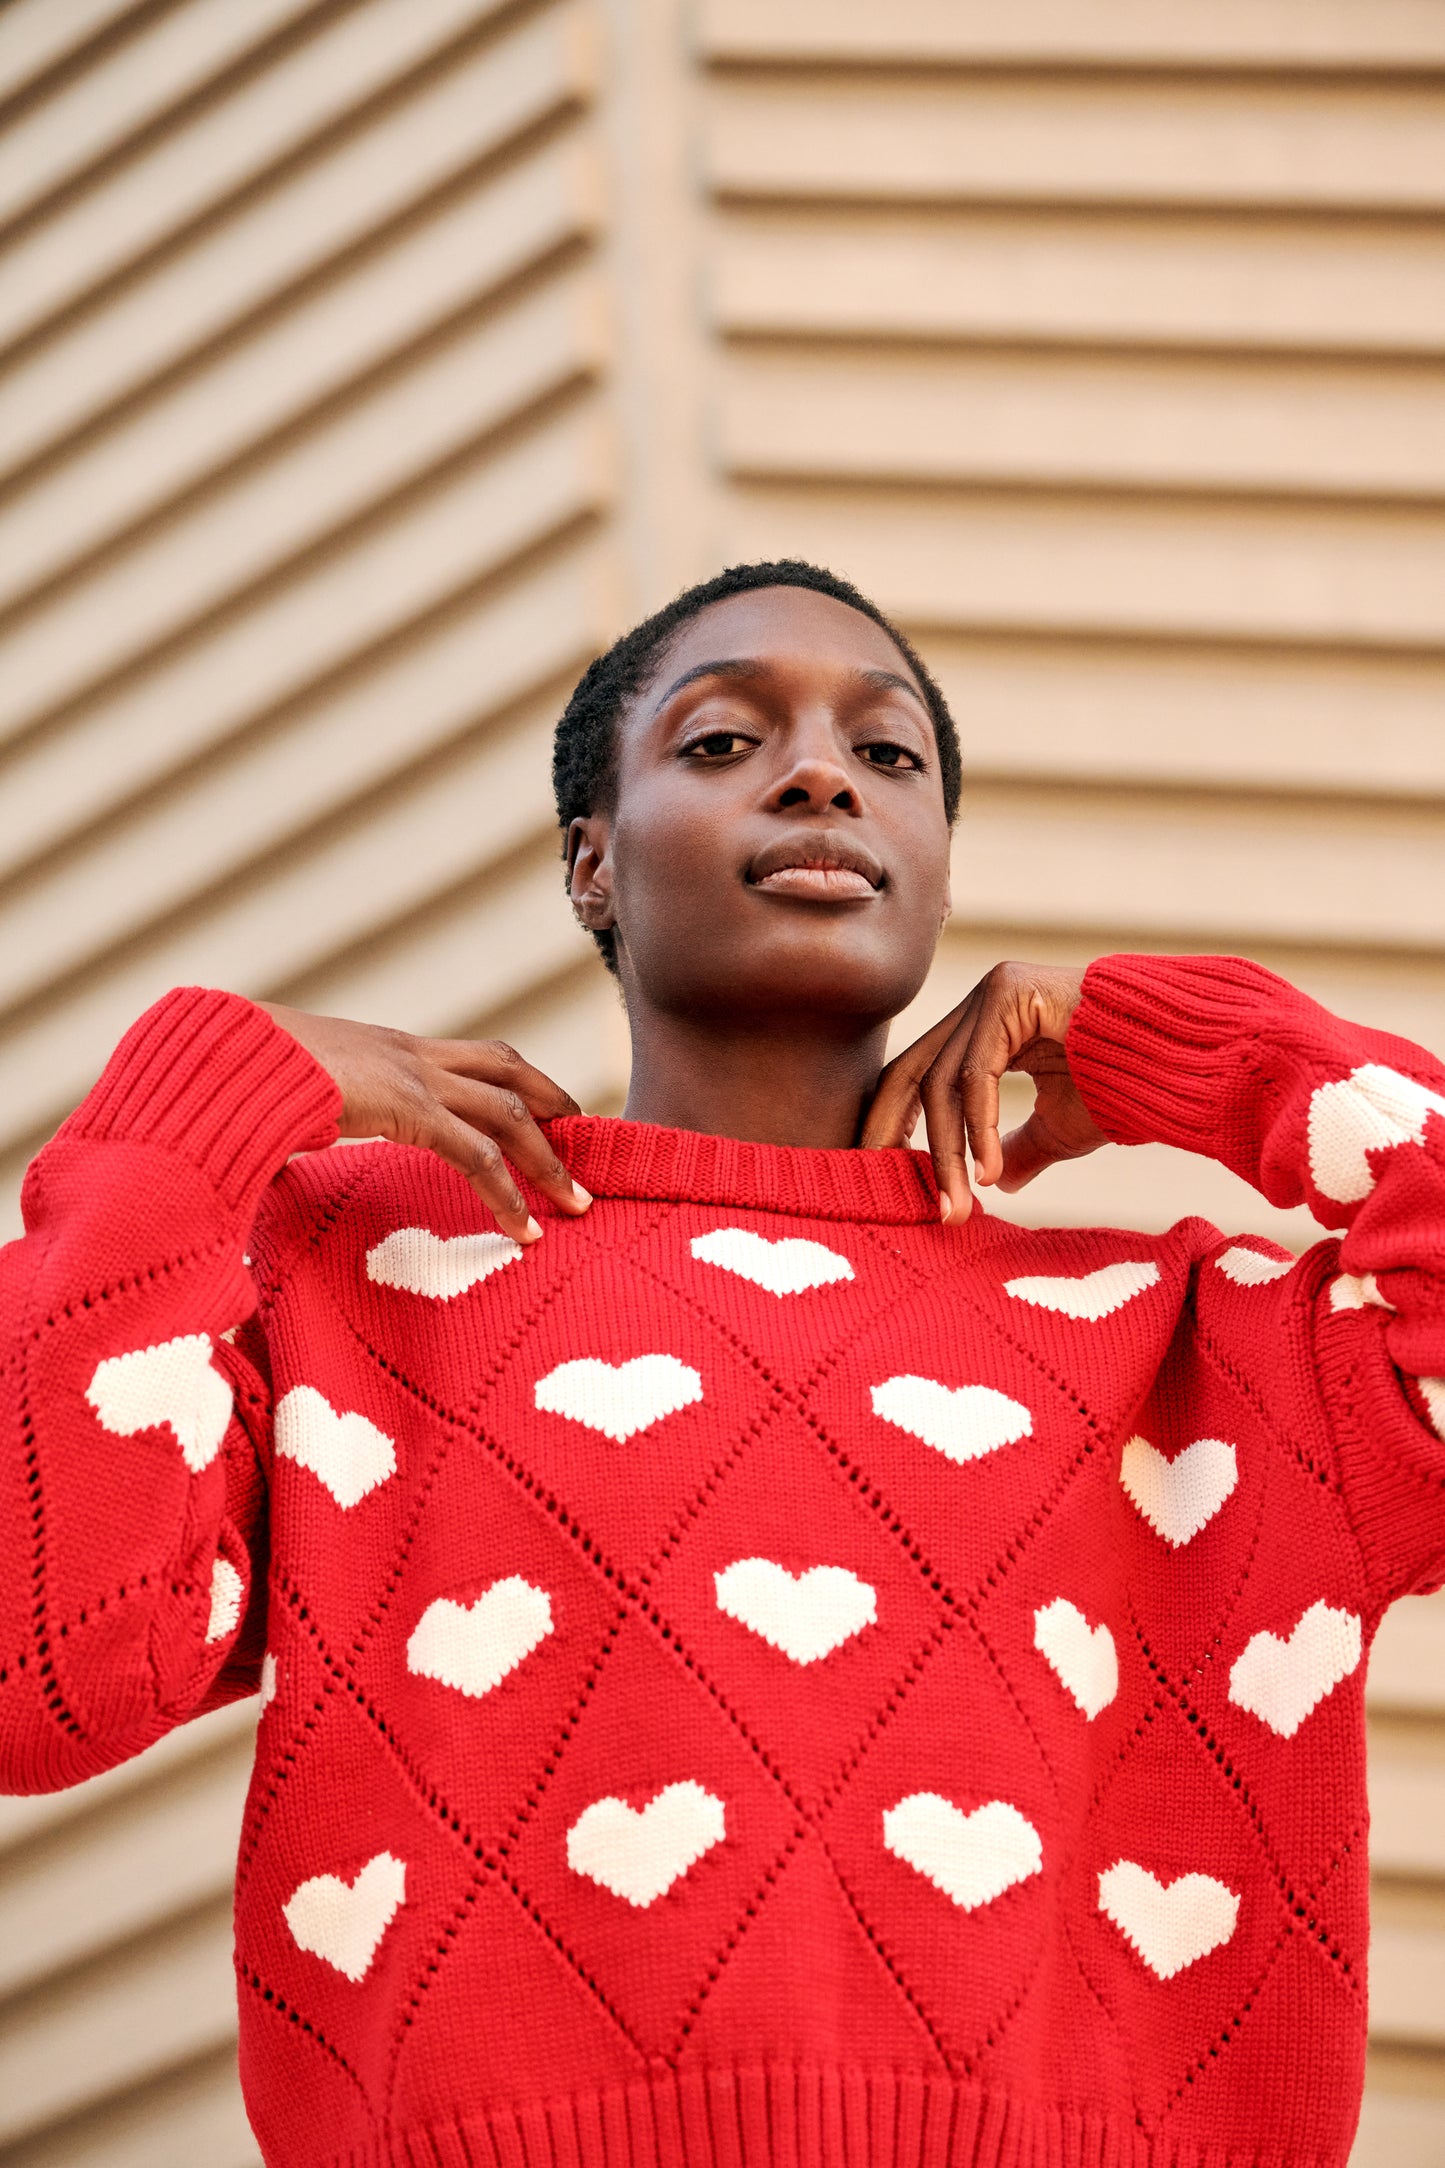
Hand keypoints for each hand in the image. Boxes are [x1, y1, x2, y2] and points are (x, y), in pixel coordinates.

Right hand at [257, 1004, 588, 1243]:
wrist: (219, 1054)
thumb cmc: (236, 1078)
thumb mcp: (294, 1094)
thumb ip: (317, 1113)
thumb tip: (297, 1139)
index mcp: (390, 1048)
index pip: (479, 1056)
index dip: (521, 1084)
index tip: (548, 1115)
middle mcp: (412, 1053)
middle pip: (510, 1071)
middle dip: (556, 1107)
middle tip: (586, 1147)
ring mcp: (413, 1076)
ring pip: (510, 1113)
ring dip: (548, 1160)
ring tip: (576, 1204)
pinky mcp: (406, 1108)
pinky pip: (475, 1155)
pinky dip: (507, 1194)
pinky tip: (523, 1230)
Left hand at [861, 962, 1107, 1221]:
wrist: (1181, 1058)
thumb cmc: (1128, 1085)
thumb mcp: (1058, 1127)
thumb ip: (1020, 1148)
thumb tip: (996, 1183)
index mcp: (985, 1028)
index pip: (919, 1077)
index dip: (895, 1127)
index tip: (884, 1182)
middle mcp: (981, 1004)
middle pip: (912, 1074)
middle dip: (891, 1137)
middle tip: (886, 1199)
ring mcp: (993, 994)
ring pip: (943, 1082)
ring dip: (945, 1154)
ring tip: (955, 1207)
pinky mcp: (1011, 995)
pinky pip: (979, 1073)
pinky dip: (978, 1129)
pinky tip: (987, 1174)